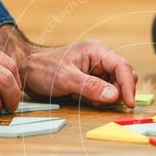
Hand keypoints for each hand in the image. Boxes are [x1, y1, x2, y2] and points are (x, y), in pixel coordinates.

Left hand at [21, 40, 137, 106]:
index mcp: (97, 52)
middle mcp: (100, 59)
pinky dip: (99, 99)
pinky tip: (83, 99)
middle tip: (99, 101)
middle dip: (118, 92)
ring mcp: (97, 70)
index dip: (129, 86)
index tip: (128, 104)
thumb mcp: (66, 78)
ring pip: (116, 87)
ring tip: (86, 99)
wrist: (27, 69)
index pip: (123, 67)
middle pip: (123, 77)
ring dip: (106, 97)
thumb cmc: (43, 68)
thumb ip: (91, 86)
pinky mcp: (92, 80)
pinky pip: (104, 92)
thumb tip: (115, 96)